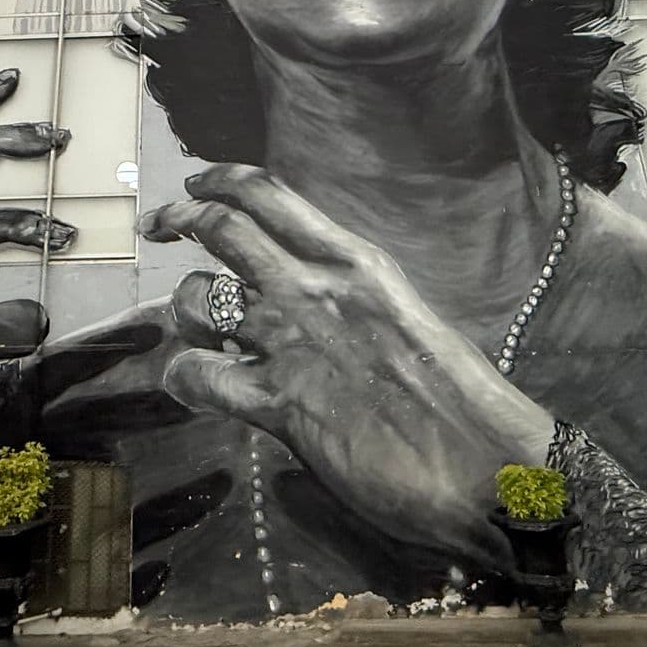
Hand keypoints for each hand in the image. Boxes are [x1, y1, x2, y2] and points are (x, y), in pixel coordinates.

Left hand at [142, 163, 555, 565]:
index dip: (219, 182)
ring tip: (191, 330)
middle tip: (158, 226)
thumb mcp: (407, 320)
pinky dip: (183, 377)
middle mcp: (318, 290)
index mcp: (358, 263)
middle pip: (222, 227)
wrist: (488, 464)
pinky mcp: (280, 405)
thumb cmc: (460, 401)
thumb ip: (356, 306)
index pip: (271, 195)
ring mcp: (294, 344)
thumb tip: (321, 310)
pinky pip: (200, 376)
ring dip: (180, 311)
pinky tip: (194, 385)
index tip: (193, 184)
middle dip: (179, 219)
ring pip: (197, 298)